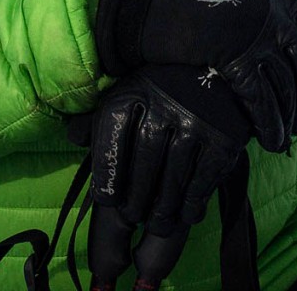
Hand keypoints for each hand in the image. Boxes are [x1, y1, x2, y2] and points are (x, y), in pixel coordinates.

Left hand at [72, 63, 250, 288]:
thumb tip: (73, 137)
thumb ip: (101, 118)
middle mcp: (163, 107)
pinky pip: (200, 186)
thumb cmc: (161, 89)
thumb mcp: (129, 92)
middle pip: (141, 169)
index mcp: (133, 93)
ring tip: (153, 227)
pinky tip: (182, 214)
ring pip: (170, 184)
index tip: (106, 199)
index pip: (111, 140)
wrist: (218, 69)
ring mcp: (195, 125)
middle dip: (132, 204)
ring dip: (159, 213)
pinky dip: (190, 207)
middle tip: (128, 223)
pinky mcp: (223, 143)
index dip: (106, 176)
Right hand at [96, 0, 296, 151]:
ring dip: (291, 115)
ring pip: (288, 84)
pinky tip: (270, 142)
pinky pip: (264, 101)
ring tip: (287, 135)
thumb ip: (274, 2)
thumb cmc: (195, 4)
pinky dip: (270, 125)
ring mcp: (257, 35)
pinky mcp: (238, 59)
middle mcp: (272, 11)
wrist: (155, 11)